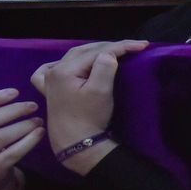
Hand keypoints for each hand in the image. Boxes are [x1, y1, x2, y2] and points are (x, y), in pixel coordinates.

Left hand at [31, 40, 146, 174]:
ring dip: (92, 52)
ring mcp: (49, 81)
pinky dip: (60, 63)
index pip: (96, 51)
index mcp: (64, 70)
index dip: (121, 46)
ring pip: (72, 57)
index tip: (142, 46)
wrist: (75, 144)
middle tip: (131, 47)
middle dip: (108, 47)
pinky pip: (49, 70)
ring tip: (111, 51)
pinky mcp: (49, 91)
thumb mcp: (100, 91)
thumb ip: (104, 67)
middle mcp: (53, 71)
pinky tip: (64, 65)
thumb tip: (109, 54)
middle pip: (84, 51)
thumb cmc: (89, 118)